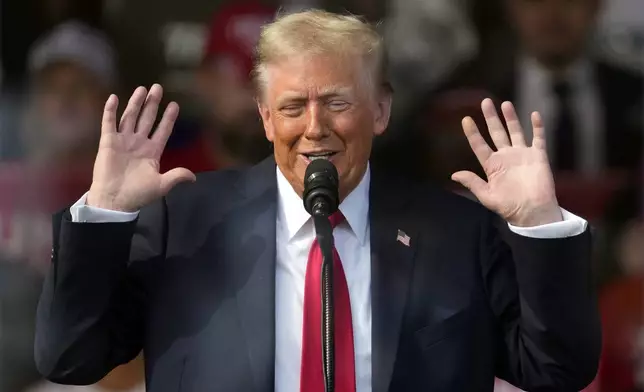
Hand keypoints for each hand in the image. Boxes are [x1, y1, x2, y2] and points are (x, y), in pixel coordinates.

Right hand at [87, 84, 195, 211]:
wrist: (115, 201)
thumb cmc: (138, 194)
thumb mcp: (161, 185)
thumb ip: (176, 176)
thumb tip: (193, 177)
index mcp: (152, 152)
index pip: (163, 130)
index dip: (169, 118)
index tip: (175, 105)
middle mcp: (138, 143)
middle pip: (147, 118)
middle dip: (153, 103)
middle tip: (158, 87)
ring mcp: (123, 141)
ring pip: (130, 117)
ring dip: (136, 103)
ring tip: (142, 89)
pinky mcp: (108, 142)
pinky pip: (109, 123)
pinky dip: (110, 111)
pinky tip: (114, 97)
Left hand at [451, 98, 561, 226]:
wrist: (533, 212)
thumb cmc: (509, 206)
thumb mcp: (486, 196)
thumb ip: (472, 182)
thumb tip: (454, 174)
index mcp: (492, 165)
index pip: (479, 145)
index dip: (472, 133)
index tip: (466, 119)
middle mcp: (506, 156)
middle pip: (497, 132)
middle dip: (491, 117)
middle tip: (485, 101)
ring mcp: (522, 154)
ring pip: (515, 131)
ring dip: (511, 118)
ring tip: (505, 104)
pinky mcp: (538, 156)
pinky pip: (538, 138)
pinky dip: (537, 127)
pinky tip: (534, 114)